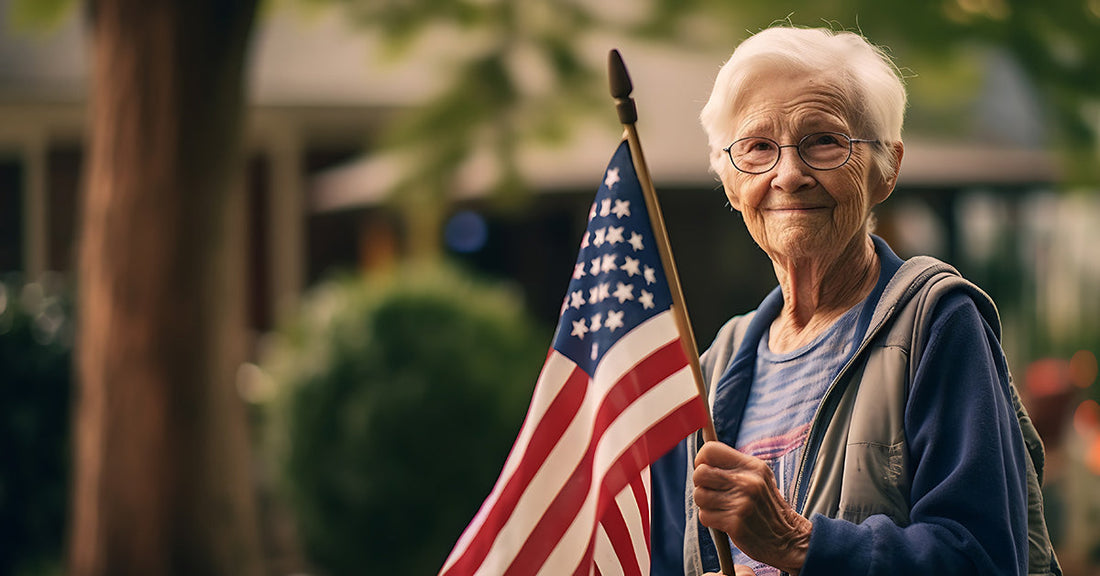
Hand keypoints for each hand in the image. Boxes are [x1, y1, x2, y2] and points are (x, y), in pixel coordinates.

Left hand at [693, 441, 811, 574]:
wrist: (787, 538)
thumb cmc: (765, 506)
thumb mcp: (758, 477)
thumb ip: (733, 465)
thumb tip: (701, 457)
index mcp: (752, 466)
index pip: (710, 450)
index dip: (701, 460)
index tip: (707, 471)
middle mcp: (748, 481)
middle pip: (700, 473)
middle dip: (701, 484)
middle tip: (713, 492)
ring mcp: (742, 502)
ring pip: (699, 495)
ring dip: (705, 504)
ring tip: (722, 507)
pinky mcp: (735, 523)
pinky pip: (704, 516)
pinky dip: (710, 520)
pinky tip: (725, 521)